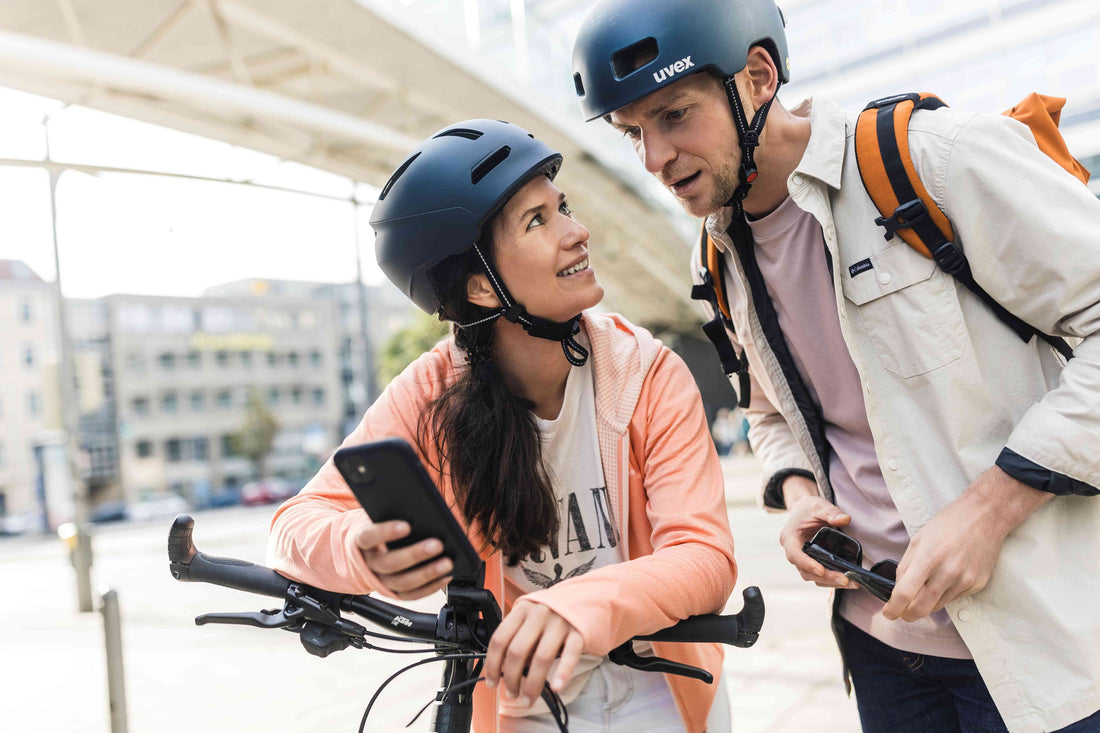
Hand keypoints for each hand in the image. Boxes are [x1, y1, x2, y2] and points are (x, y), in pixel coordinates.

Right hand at [352, 516, 451, 599]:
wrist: (368, 549)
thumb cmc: (381, 526)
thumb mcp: (382, 516)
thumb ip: (397, 514)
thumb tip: (425, 513)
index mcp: (361, 541)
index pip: (369, 536)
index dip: (386, 532)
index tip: (407, 526)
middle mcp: (369, 563)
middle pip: (389, 563)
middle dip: (415, 554)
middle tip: (438, 544)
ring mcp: (380, 580)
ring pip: (401, 582)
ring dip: (427, 574)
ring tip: (447, 563)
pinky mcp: (393, 593)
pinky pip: (411, 595)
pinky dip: (431, 587)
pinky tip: (446, 576)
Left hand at [483, 603, 584, 706]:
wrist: (583, 599)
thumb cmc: (551, 613)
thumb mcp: (530, 616)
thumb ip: (517, 636)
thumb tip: (504, 669)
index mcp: (522, 610)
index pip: (500, 639)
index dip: (492, 665)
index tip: (492, 682)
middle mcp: (539, 614)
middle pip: (518, 651)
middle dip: (511, 679)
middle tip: (512, 693)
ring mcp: (560, 623)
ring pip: (541, 658)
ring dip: (532, 685)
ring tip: (528, 699)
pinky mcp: (578, 632)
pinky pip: (569, 656)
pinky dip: (562, 674)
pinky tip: (556, 688)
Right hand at [779, 492, 857, 589]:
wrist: (805, 510)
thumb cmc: (809, 508)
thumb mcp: (820, 506)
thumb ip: (832, 513)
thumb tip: (845, 519)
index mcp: (789, 538)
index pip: (795, 555)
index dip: (807, 564)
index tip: (822, 570)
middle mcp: (793, 551)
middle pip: (805, 571)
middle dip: (826, 577)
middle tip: (846, 580)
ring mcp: (802, 559)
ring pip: (812, 577)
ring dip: (830, 582)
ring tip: (851, 583)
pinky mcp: (810, 563)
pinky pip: (818, 576)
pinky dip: (831, 579)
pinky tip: (847, 580)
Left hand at [883, 466, 1051, 621]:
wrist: (985, 517)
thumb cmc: (948, 524)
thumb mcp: (919, 539)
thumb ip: (906, 566)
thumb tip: (899, 589)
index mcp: (928, 558)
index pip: (906, 593)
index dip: (894, 607)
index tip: (888, 613)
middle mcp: (947, 572)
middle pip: (922, 608)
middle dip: (907, 615)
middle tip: (901, 612)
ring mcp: (964, 580)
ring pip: (938, 606)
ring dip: (926, 604)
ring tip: (923, 589)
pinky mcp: (977, 584)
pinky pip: (954, 598)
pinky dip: (943, 595)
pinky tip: (944, 579)